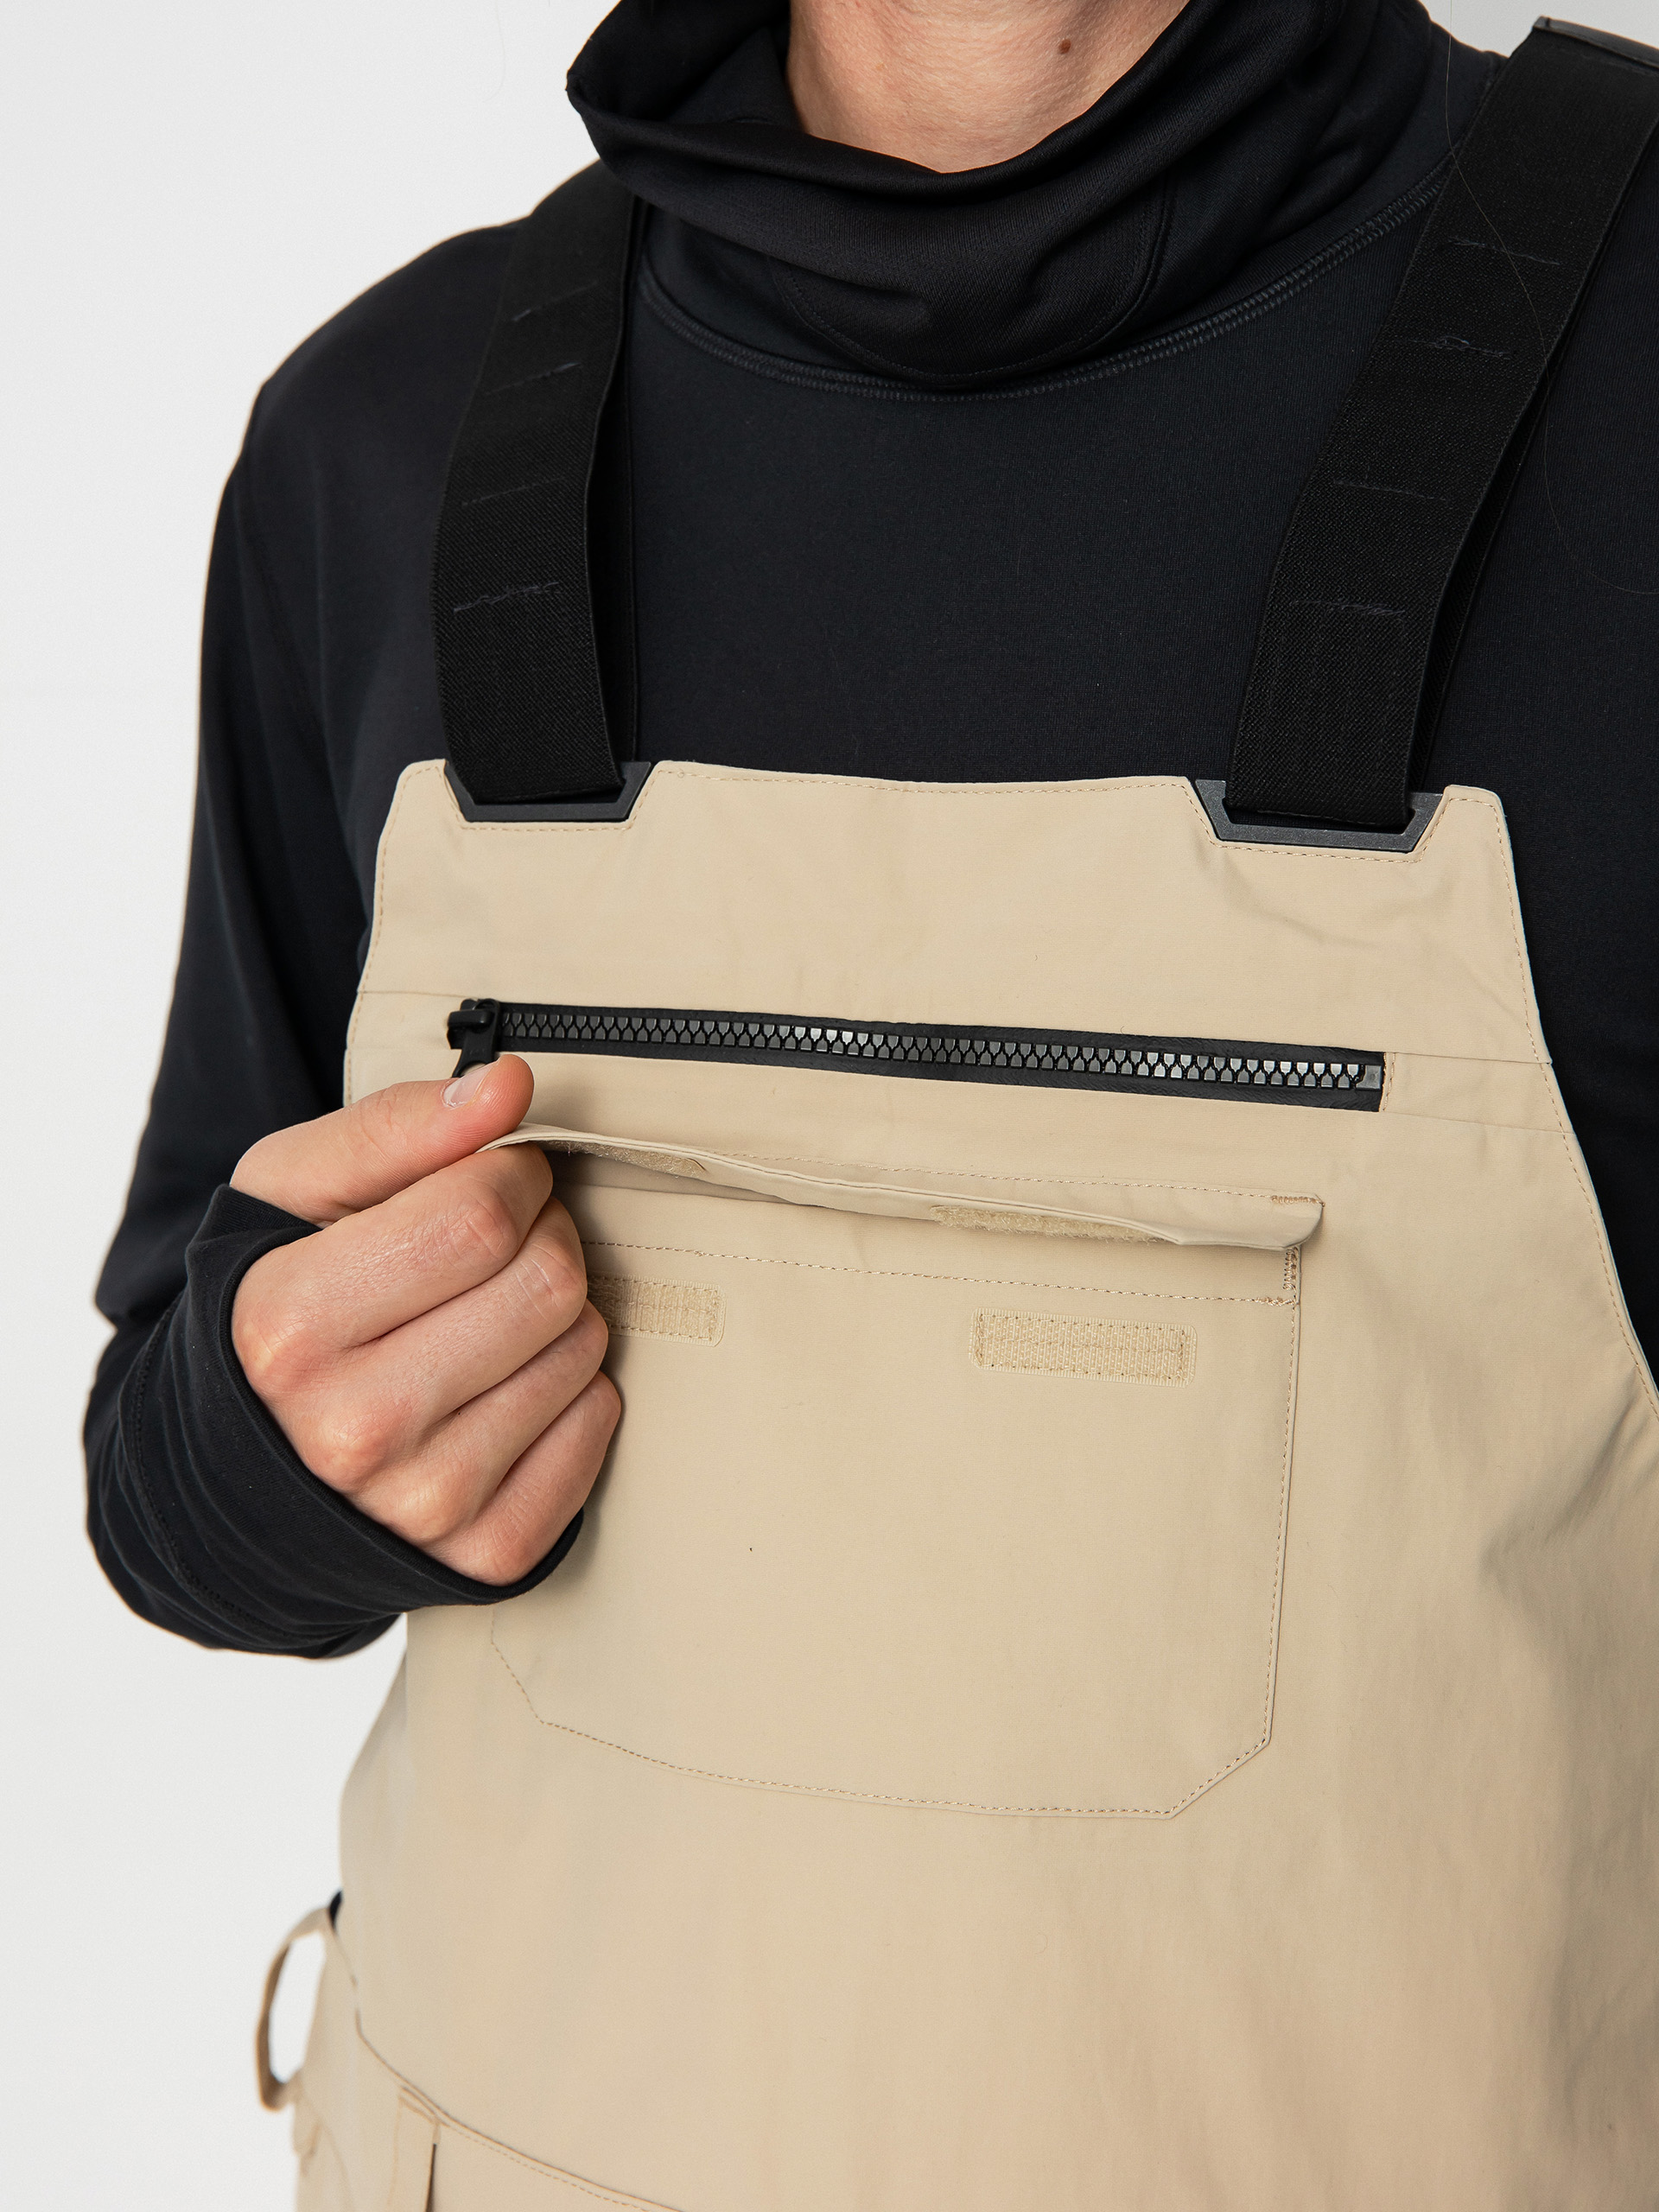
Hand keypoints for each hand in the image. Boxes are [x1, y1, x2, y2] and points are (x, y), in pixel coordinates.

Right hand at [229, 1058, 617, 1583]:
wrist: (245, 1468)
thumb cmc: (276, 1304)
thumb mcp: (293, 1193)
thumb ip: (397, 1127)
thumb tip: (509, 1087)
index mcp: (288, 1329)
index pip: (481, 1214)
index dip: (510, 1173)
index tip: (491, 1177)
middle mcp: (352, 1431)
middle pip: (546, 1282)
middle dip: (542, 1236)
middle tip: (499, 1245)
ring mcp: (423, 1504)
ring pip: (584, 1350)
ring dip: (559, 1312)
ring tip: (493, 1315)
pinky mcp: (485, 1552)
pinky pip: (597, 1426)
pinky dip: (572, 1390)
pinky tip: (507, 1383)